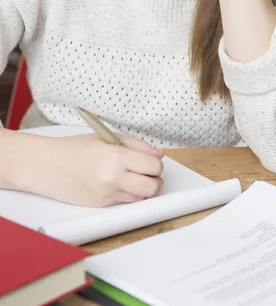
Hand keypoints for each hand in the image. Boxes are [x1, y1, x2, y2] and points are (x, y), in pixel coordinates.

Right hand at [6, 130, 164, 206]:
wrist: (50, 166)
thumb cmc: (77, 148)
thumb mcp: (108, 138)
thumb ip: (137, 145)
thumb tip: (159, 154)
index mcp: (117, 157)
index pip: (154, 166)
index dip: (157, 163)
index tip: (152, 159)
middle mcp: (115, 178)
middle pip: (153, 186)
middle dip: (156, 179)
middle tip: (149, 171)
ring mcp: (109, 194)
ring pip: (142, 197)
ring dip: (145, 188)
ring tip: (136, 177)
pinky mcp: (103, 205)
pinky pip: (127, 202)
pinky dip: (131, 194)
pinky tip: (122, 183)